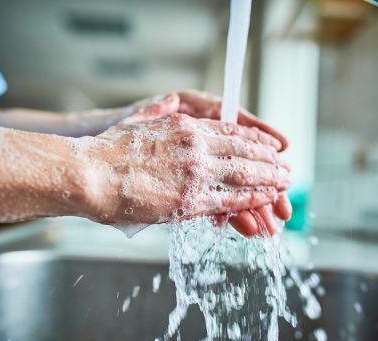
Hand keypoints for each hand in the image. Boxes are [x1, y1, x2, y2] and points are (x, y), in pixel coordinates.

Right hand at [81, 96, 289, 225]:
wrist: (91, 176)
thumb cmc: (107, 152)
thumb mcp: (136, 121)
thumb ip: (157, 113)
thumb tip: (168, 101)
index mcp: (183, 126)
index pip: (230, 130)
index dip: (254, 138)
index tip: (269, 145)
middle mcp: (195, 146)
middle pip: (244, 151)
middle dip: (268, 160)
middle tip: (286, 166)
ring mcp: (195, 173)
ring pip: (244, 174)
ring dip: (269, 179)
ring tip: (286, 182)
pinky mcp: (191, 200)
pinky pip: (231, 199)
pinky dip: (253, 198)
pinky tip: (267, 199)